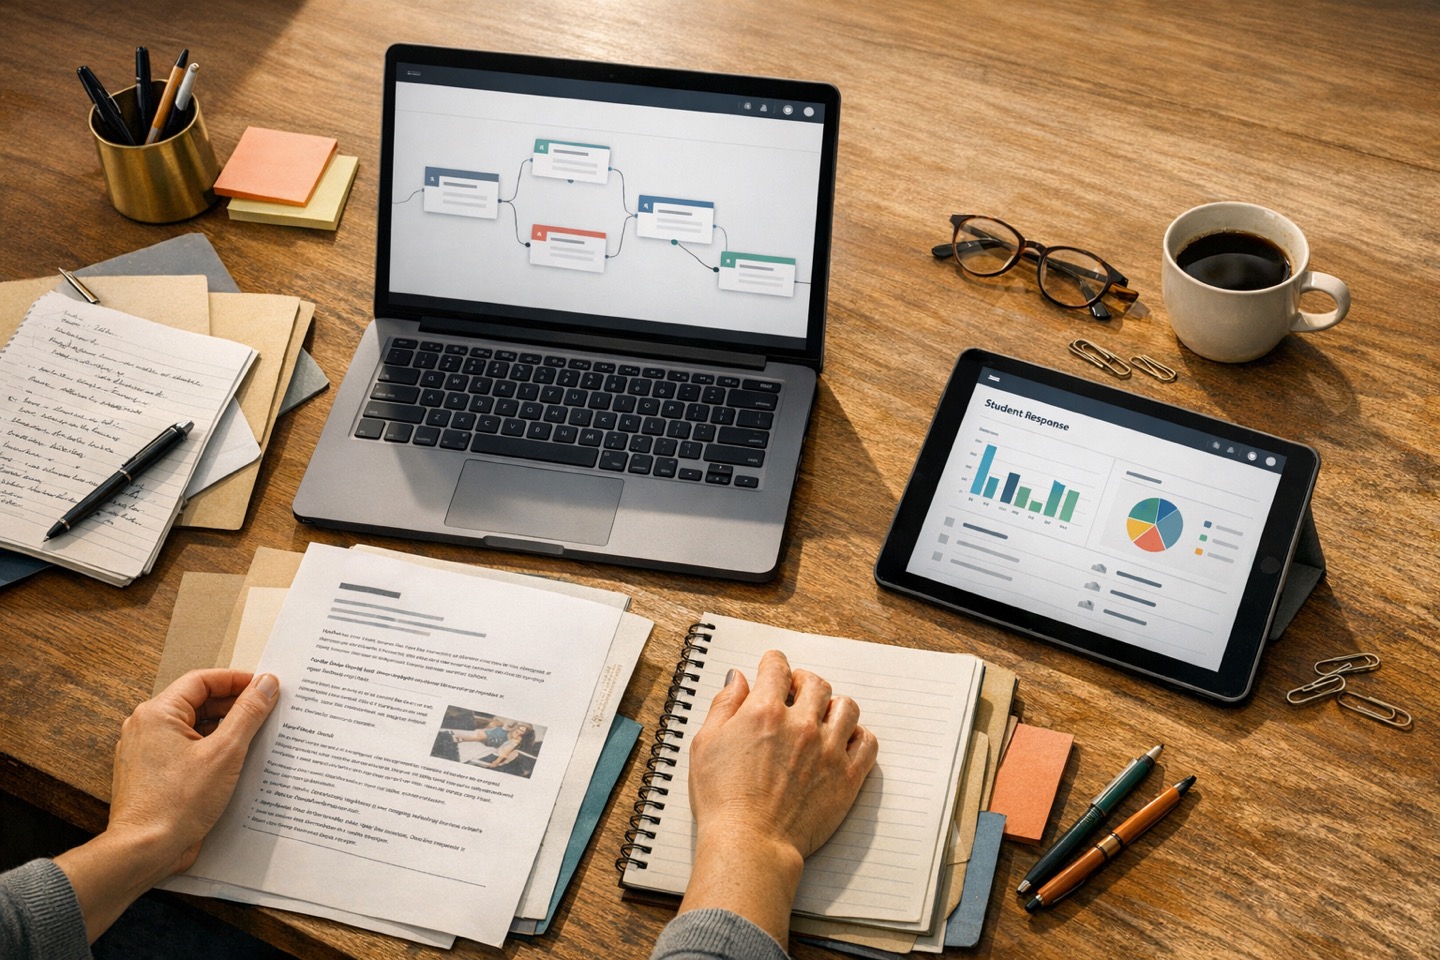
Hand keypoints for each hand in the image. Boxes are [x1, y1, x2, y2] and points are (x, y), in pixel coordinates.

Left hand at [108, 669, 279, 872]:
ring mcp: (147, 752)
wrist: (144, 851)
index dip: (237, 681)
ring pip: (194, 728)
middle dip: (234, 706)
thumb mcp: (224, 752)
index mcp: (157, 714)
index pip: (202, 680)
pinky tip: (235, 763)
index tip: (265, 687)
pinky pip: (187, 751)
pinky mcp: (153, 774)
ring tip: (256, 738)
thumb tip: (266, 684)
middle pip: (198, 703)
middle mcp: (146, 728)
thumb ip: (248, 713)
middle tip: (267, 711)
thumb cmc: (176, 804)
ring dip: (225, 730)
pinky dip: (211, 751)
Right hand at [678, 649, 877, 945]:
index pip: (777, 666)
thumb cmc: (722, 799)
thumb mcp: (705, 744)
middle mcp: (802, 724)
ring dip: (833, 706)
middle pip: (816, 682)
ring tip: (822, 716)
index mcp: (765, 711)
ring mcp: (829, 749)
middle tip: (796, 692)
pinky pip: (868, 742)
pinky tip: (843, 742)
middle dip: (803, 681)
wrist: (750, 844)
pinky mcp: (848, 776)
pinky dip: (858, 736)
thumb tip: (739, 678)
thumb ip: (724, 705)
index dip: (773, 663)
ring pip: (847, 707)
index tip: (772, 668)